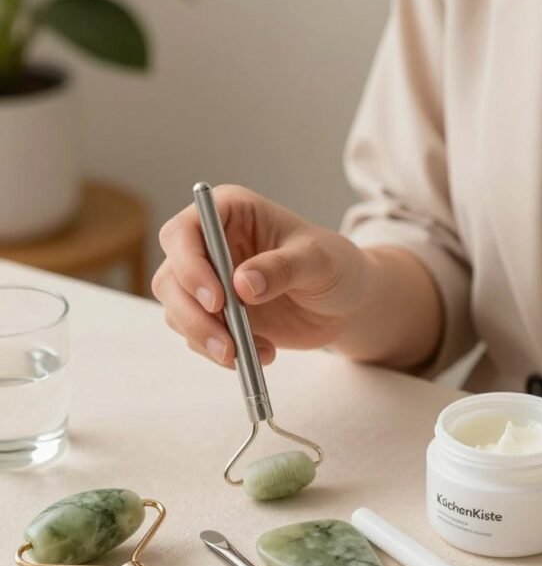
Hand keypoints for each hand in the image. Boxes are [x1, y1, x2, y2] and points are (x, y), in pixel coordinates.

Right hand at [152, 185, 368, 366]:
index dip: (189, 266)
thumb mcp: (319, 261)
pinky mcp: (214, 316)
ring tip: (257, 353)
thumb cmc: (336, 266)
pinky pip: (197, 337)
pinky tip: (264, 353)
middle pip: (170, 278)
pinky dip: (223, 353)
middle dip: (194, 316)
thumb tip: (242, 284)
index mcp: (229, 212)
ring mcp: (208, 282)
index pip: (183, 232)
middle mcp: (209, 244)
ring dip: (208, 339)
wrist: (346, 303)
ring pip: (177, 312)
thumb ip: (282, 268)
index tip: (218, 300)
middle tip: (228, 345)